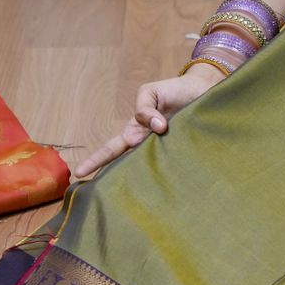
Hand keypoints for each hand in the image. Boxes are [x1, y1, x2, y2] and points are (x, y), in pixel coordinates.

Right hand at [72, 63, 225, 178]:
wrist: (204, 88)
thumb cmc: (174, 91)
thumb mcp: (150, 93)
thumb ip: (145, 109)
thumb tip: (157, 128)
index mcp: (137, 131)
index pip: (113, 148)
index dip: (97, 160)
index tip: (79, 174)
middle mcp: (150, 145)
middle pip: (130, 164)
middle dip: (119, 179)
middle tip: (106, 197)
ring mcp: (168, 149)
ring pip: (152, 165)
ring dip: (147, 175)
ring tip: (142, 193)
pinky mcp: (187, 149)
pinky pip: (176, 160)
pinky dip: (174, 166)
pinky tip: (173, 179)